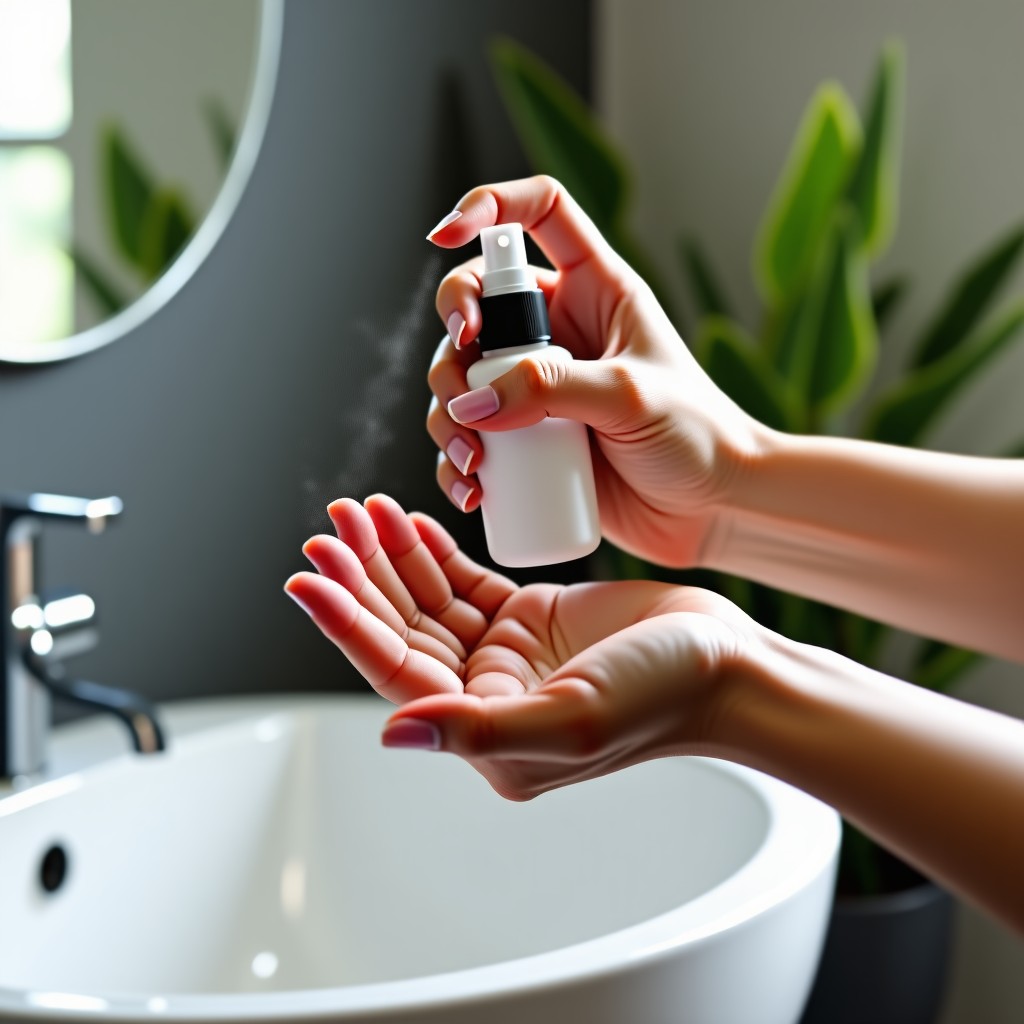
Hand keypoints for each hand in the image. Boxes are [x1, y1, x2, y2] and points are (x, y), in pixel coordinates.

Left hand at [285, 494, 758, 799]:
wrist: (728, 663)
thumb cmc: (665, 695)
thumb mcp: (573, 719)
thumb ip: (480, 730)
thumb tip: (393, 732)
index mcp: (487, 733)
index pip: (397, 671)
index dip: (348, 623)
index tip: (307, 577)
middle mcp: (487, 696)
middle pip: (403, 630)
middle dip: (361, 578)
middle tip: (328, 526)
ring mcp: (507, 655)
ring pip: (427, 602)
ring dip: (391, 557)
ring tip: (358, 510)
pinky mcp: (529, 619)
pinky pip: (464, 584)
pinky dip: (432, 552)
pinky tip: (406, 522)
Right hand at [425, 175, 767, 567]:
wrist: (711, 510)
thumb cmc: (697, 437)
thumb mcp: (628, 396)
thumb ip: (550, 388)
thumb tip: (472, 402)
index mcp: (596, 289)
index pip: (539, 213)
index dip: (489, 205)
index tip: (444, 235)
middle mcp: (558, 331)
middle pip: (474, 304)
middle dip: (452, 341)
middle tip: (462, 386)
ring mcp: (537, 387)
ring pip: (461, 377)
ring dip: (446, 416)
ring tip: (471, 459)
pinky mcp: (527, 441)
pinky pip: (470, 439)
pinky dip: (456, 462)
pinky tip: (471, 488)